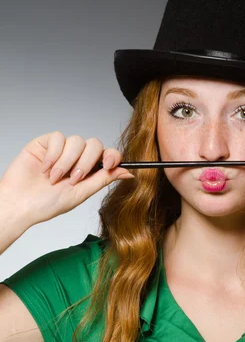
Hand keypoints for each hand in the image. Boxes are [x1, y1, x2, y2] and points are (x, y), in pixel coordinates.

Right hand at [0, 132, 134, 225]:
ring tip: (54, 178)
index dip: (112, 156)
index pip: (108, 155)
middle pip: (95, 145)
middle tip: (74, 179)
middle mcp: (77, 158)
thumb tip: (128, 173)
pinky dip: (53, 155)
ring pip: (76, 141)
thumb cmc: (47, 204)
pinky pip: (58, 137)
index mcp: (89, 171)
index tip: (109, 164)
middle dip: (87, 162)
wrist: (20, 204)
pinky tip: (45, 168)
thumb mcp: (80, 194)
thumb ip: (103, 180)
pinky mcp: (46, 142)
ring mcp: (61, 149)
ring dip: (67, 162)